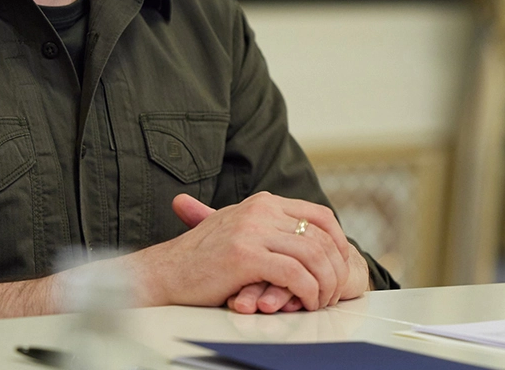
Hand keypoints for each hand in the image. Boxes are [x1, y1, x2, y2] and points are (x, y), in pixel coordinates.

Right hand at [173, 194, 368, 313]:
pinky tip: (305, 303)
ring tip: (320, 301)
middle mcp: (260, 211)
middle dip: (335, 268)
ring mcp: (253, 231)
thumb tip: (302, 235)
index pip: (319, 215)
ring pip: (313, 255)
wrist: (164, 271)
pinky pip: (295, 274)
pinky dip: (308, 292)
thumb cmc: (199, 258)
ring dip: (324, 284)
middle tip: (333, 291)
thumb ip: (267, 226)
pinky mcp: (246, 256)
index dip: (338, 241)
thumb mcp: (237, 228)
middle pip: (321, 236)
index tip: (340, 265)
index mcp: (262, 203)